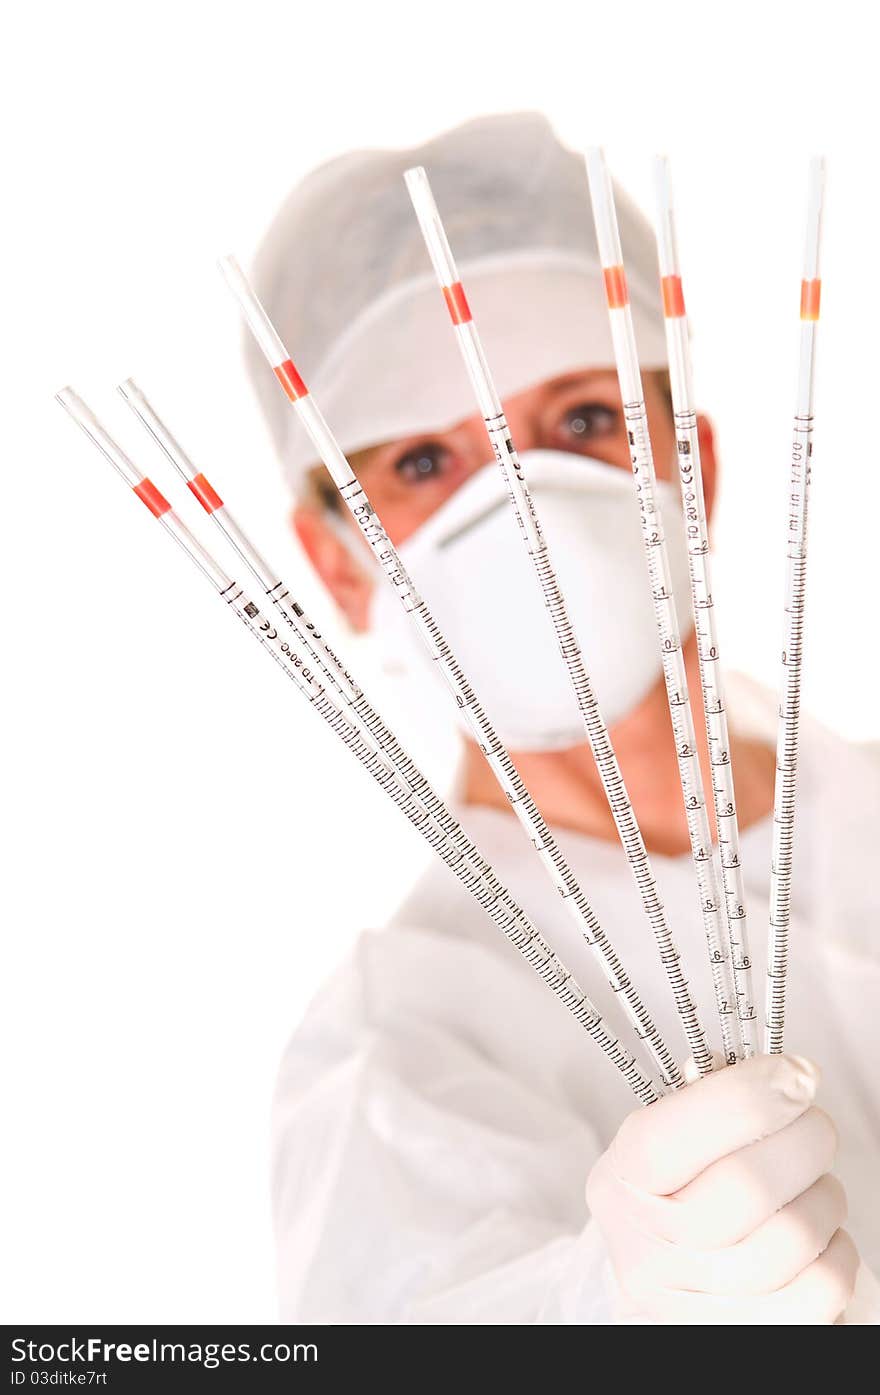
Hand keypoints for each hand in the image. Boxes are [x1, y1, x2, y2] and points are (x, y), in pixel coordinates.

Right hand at [586, 1053, 857, 1323]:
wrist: (665, 1273)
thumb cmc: (677, 1189)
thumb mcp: (666, 1137)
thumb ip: (707, 1100)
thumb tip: (787, 1078)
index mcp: (621, 1180)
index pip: (670, 1137)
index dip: (744, 1099)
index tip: (797, 1074)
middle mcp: (645, 1247)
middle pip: (745, 1186)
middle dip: (803, 1141)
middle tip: (816, 1124)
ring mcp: (694, 1303)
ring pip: (793, 1237)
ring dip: (824, 1196)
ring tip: (815, 1183)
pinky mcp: (742, 1335)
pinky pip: (821, 1291)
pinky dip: (836, 1253)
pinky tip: (817, 1234)